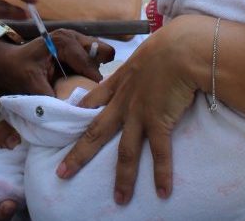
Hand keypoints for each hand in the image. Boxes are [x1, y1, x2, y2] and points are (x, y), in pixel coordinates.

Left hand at [0, 30, 115, 95]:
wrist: (7, 60)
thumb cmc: (17, 70)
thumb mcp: (31, 85)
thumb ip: (50, 98)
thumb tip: (69, 113)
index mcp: (64, 42)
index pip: (90, 65)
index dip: (94, 84)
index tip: (95, 102)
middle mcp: (73, 36)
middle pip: (104, 52)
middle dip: (99, 72)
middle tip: (90, 90)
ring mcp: (76, 39)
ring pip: (101, 55)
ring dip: (96, 71)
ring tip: (86, 88)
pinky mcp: (76, 46)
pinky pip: (94, 58)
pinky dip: (91, 70)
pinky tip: (81, 83)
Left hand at [57, 15, 208, 203]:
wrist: (182, 47)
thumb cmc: (169, 45)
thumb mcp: (146, 55)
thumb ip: (142, 67)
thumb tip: (151, 67)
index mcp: (119, 83)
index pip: (91, 102)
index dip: (76, 116)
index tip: (64, 127)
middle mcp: (123, 101)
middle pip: (95, 132)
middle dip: (78, 155)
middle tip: (62, 173)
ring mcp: (138, 113)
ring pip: (125, 152)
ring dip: (123, 178)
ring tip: (120, 199)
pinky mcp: (158, 121)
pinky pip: (159, 153)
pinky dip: (161, 174)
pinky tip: (163, 192)